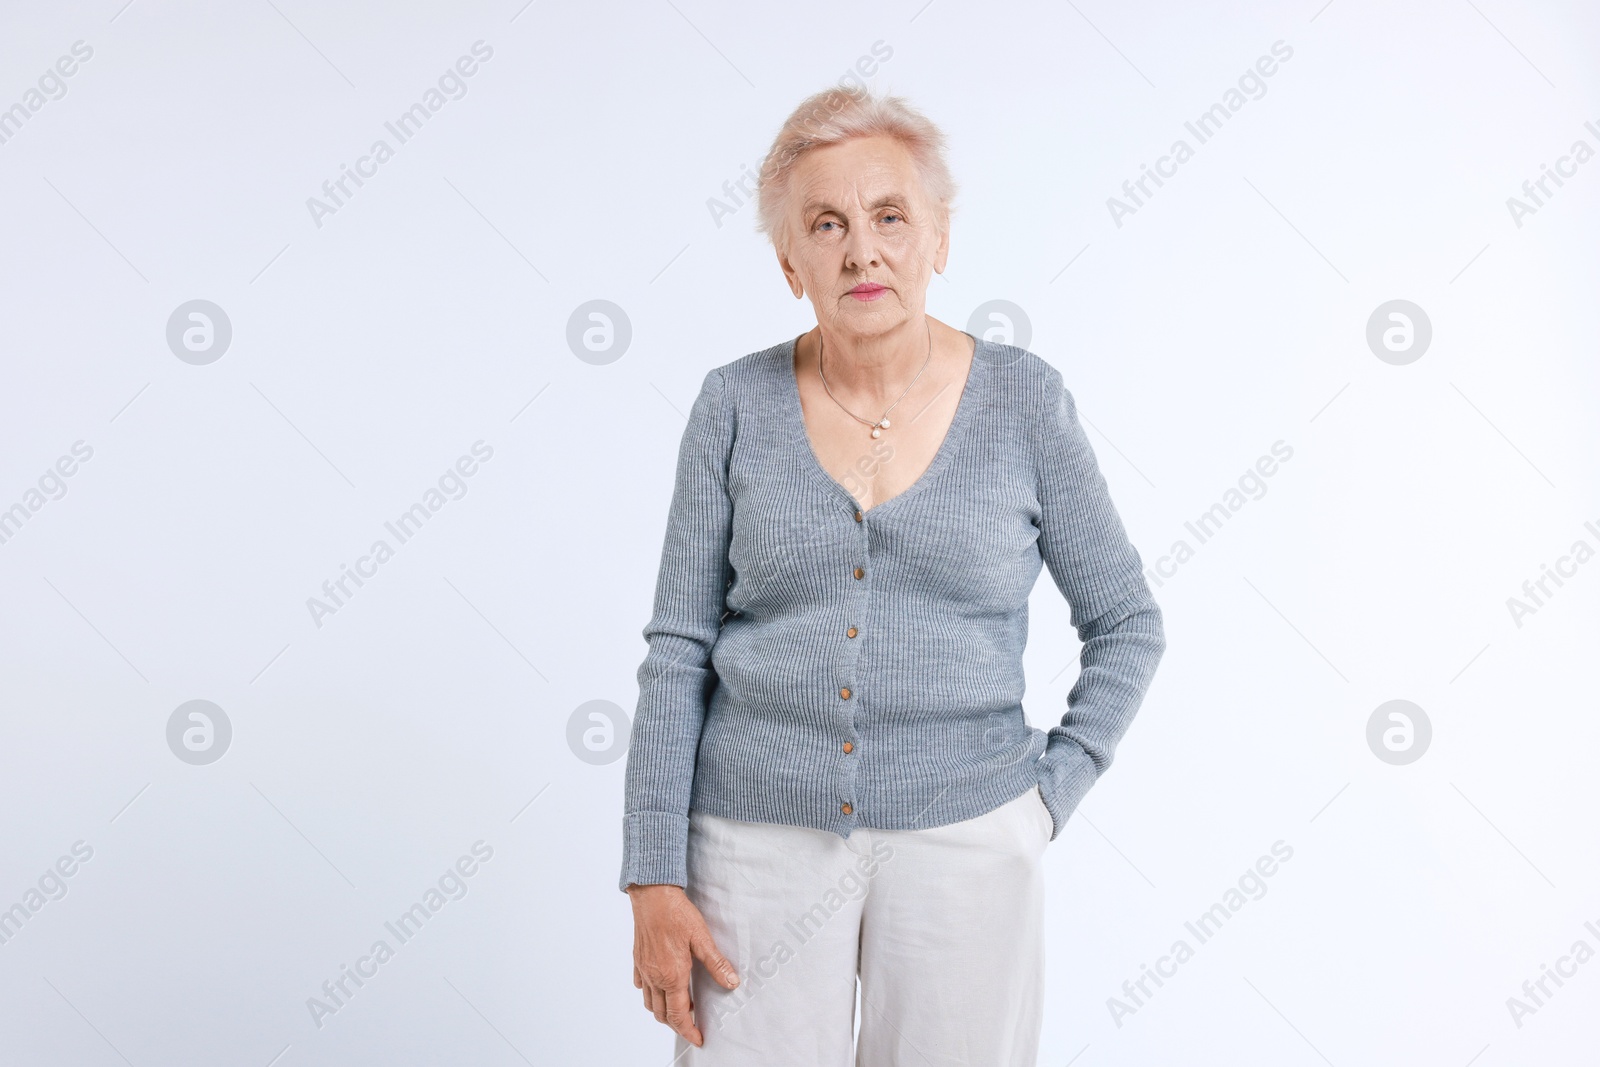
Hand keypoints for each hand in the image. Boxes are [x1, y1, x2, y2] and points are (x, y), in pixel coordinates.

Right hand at [628, 883, 740, 1047]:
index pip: (679, 1015)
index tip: (698, 1038)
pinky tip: (663, 986)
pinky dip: (652, 995)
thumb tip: (732, 982)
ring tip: (682, 1006)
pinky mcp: (638, 960)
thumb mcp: (702, 937)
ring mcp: (644, 969)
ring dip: (664, 1012)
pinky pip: (642, 987)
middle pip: (663, 1015)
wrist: (652, 895)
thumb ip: (716, 963)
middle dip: (677, 1025)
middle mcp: (655, 977)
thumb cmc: (676, 913)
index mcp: (672, 975)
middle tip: (693, 1025)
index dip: (689, 1030)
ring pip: (650, 1004)